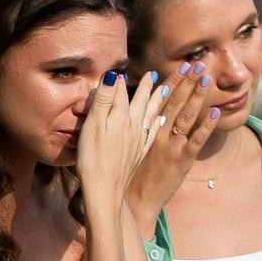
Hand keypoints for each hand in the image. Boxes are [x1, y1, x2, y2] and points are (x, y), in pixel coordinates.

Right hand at [75, 68, 170, 214]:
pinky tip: (162, 120)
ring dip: (160, 100)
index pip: (127, 94)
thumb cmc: (94, 159)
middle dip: (153, 86)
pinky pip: (155, 132)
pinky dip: (159, 122)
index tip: (138, 69)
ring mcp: (140, 141)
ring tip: (167, 89)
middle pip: (145, 101)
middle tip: (161, 73)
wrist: (105, 191)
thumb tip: (114, 75)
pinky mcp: (140, 154)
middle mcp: (136, 127)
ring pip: (154, 114)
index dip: (130, 81)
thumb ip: (104, 100)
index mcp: (123, 118)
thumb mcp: (94, 126)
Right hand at [124, 63, 213, 233]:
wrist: (131, 200)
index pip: (158, 98)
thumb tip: (127, 98)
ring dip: (197, 95)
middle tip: (199, 61)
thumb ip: (125, 117)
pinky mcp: (181, 161)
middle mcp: (157, 133)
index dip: (170, 80)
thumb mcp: (118, 140)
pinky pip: (196, 140)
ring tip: (207, 76)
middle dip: (187, 80)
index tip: (182, 63)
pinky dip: (207, 125)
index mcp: (142, 127)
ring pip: (186, 116)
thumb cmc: (118, 169)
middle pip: (174, 102)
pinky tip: (217, 111)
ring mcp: (170, 147)